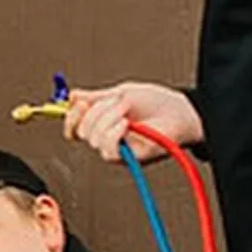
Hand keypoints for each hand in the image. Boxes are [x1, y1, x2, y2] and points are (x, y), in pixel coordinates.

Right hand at [62, 80, 202, 163]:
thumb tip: (72, 95)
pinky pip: (108, 151)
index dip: (71, 116)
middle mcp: (107, 138)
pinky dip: (113, 135)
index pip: (74, 127)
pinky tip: (125, 125)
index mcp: (102, 122)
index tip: (78, 103)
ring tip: (126, 112)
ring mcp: (117, 149)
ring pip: (94, 140)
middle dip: (95, 112)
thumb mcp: (122, 93)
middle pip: (82, 131)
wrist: (180, 113)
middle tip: (114, 102)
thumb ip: (96, 97)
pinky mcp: (127, 158)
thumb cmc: (158, 103)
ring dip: (108, 119)